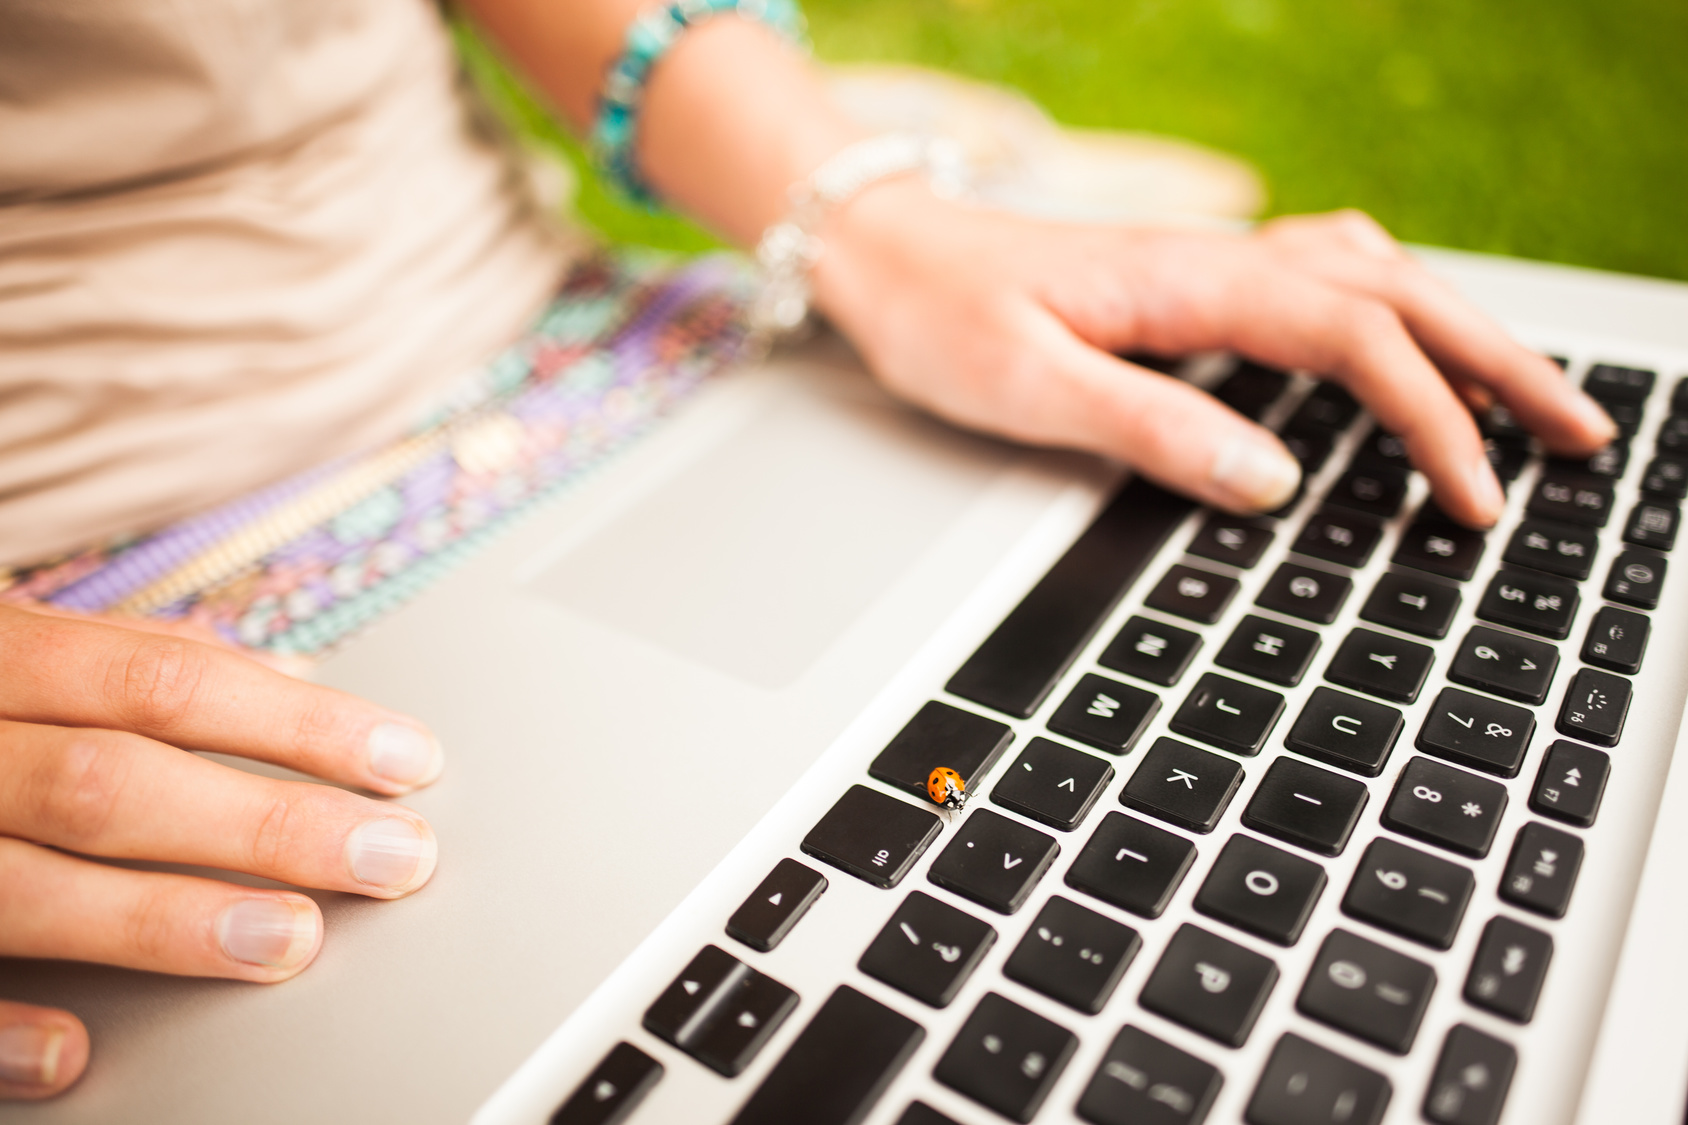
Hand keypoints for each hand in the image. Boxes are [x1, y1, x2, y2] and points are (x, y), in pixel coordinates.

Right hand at [0, 605, 442, 1097]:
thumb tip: (289, 673)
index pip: (168, 680)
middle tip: (390, 858)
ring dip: (161, 919)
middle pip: (116, 780)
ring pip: (21, 882)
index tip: (407, 761)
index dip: (298, 721)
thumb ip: (127, 662)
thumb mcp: (10, 640)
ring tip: (287, 941)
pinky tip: (76, 1055)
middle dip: (265, 822)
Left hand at [814, 192, 1616, 526]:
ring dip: (1463, 331)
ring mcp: (1214, 265)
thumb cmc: (942, 315)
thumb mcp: (1027, 386)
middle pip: (1400, 291)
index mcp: (1192, 282)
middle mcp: (1220, 260)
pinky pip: (1330, 277)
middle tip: (1583, 434)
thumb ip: (1149, 427)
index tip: (1474, 495)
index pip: (1353, 339)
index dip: (1429, 416)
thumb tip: (1272, 479)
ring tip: (1531, 397)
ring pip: (1378, 275)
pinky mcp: (1197, 282)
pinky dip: (1397, 309)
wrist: (885, 252)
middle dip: (1500, 362)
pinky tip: (1409, 339)